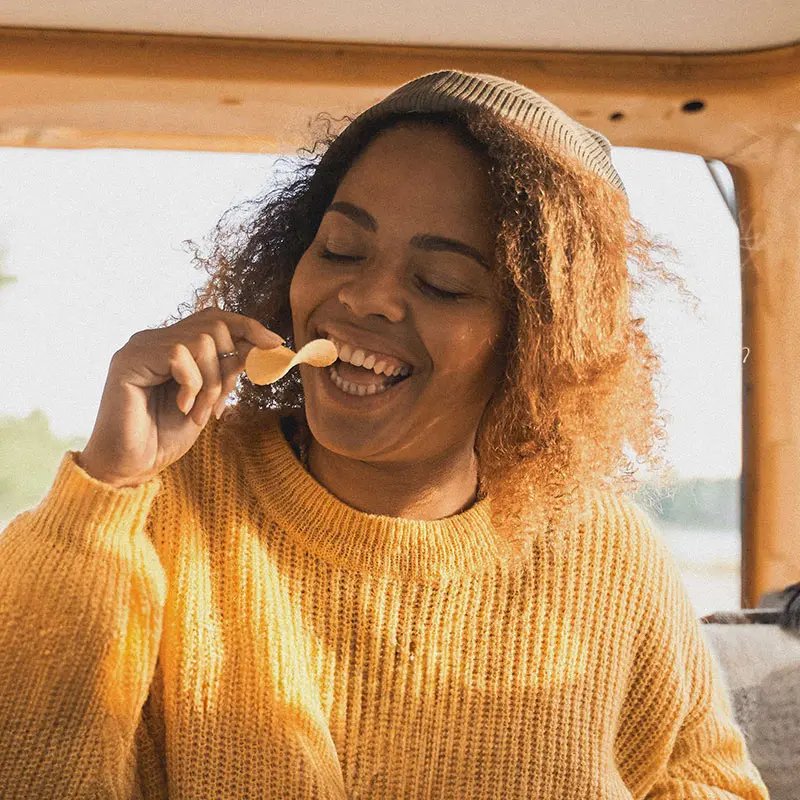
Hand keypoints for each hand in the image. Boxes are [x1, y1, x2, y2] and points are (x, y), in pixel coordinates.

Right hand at [76, 308, 282, 487]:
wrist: (130, 466)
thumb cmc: (165, 436)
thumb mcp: (210, 399)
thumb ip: (229, 370)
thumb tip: (261, 345)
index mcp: (173, 345)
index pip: (216, 319)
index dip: (248, 327)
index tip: (276, 344)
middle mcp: (155, 339)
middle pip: (215, 324)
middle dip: (228, 367)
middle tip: (218, 405)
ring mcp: (140, 346)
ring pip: (202, 341)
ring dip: (211, 383)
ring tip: (197, 413)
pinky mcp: (128, 359)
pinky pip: (179, 355)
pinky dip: (191, 385)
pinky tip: (180, 407)